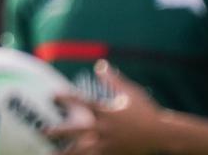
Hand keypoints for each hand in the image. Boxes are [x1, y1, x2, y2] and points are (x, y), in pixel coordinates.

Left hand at [46, 60, 161, 154]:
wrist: (164, 135)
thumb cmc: (147, 111)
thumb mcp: (130, 92)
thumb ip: (112, 79)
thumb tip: (100, 63)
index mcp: (107, 112)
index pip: (83, 103)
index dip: (67, 98)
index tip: (53, 95)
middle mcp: (105, 129)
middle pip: (77, 130)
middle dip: (59, 131)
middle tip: (43, 131)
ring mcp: (109, 144)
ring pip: (83, 150)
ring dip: (67, 152)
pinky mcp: (114, 154)